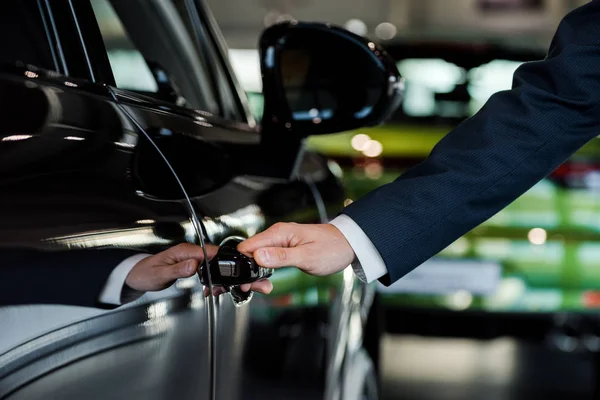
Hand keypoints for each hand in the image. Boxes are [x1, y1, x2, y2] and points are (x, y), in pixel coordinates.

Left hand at [126, 243, 217, 291]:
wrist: (137, 275)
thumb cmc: (145, 273)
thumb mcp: (161, 274)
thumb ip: (178, 269)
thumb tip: (194, 264)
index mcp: (183, 251)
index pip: (208, 251)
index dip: (218, 262)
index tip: (222, 275)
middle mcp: (188, 252)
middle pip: (213, 257)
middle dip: (220, 272)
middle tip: (219, 287)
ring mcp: (190, 257)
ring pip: (211, 264)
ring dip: (215, 276)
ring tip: (214, 289)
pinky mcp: (190, 263)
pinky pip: (205, 268)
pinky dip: (209, 278)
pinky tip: (207, 287)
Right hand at [237, 222, 355, 277]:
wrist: (348, 244)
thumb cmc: (332, 249)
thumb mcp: (307, 257)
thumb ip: (282, 257)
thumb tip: (258, 256)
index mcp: (279, 233)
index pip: (248, 246)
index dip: (243, 265)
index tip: (248, 281)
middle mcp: (276, 235)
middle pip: (249, 253)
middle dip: (249, 272)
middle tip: (259, 288)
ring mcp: (279, 241)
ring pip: (256, 257)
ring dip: (256, 274)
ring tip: (265, 287)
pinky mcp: (283, 248)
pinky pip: (266, 259)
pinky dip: (264, 271)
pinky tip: (267, 281)